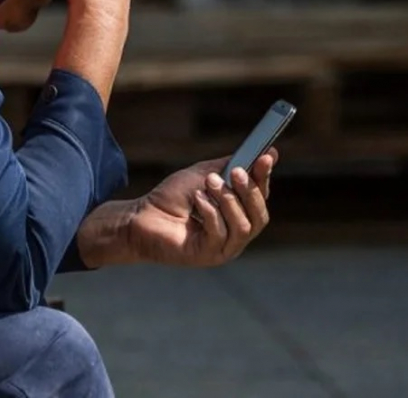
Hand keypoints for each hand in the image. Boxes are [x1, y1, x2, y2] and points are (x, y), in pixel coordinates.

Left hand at [127, 151, 276, 266]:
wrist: (141, 216)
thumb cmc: (172, 196)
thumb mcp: (205, 173)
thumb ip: (233, 165)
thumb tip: (266, 152)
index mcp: (237, 214)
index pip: (261, 198)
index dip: (264, 178)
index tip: (266, 157)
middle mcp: (235, 234)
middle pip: (260, 217)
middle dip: (250, 192)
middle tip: (236, 172)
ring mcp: (223, 248)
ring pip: (243, 227)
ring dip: (228, 201)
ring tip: (208, 184)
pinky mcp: (208, 256)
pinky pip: (220, 234)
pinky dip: (211, 213)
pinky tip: (197, 200)